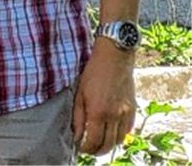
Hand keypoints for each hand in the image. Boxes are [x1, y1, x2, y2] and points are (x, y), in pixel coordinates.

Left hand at [72, 38, 135, 154]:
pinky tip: (112, 131)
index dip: (86, 148)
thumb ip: (78, 116)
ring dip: (109, 144)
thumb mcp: (79, 93)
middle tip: (89, 149)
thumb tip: (76, 134)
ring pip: (119, 140)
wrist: (115, 58)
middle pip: (108, 145)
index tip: (80, 147)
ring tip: (100, 142)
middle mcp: (114, 116)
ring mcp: (126, 113)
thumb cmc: (93, 73)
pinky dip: (120, 135)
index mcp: (98, 112)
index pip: (93, 141)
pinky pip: (128, 130)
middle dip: (97, 151)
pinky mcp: (133, 109)